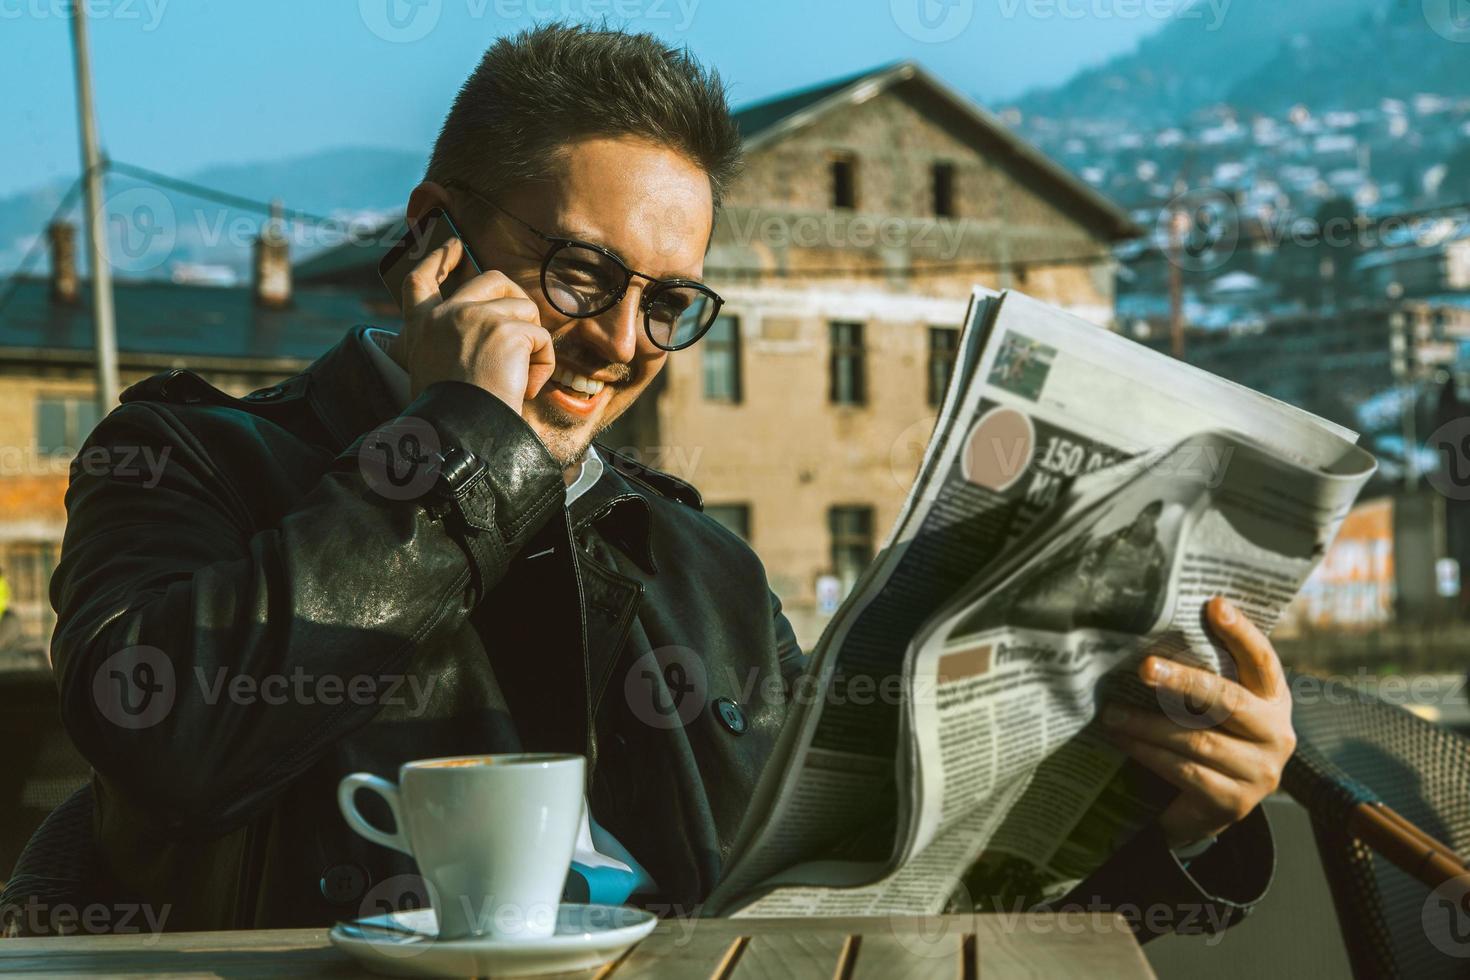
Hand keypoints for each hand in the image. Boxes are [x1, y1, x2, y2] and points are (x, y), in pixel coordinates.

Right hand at [397, 236, 554, 414]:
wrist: (461, 433)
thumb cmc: (451, 415)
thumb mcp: (430, 372)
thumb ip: (445, 345)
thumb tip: (480, 339)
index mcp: (421, 327)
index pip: (422, 279)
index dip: (438, 258)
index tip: (454, 245)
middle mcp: (445, 314)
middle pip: (491, 279)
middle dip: (516, 299)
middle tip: (525, 329)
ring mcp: (476, 318)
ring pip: (524, 310)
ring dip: (531, 344)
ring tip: (517, 379)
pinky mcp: (506, 331)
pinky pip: (541, 337)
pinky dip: (542, 365)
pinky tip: (526, 388)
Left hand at [1101, 596, 1295, 847]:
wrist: (1205, 811)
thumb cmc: (1203, 740)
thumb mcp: (1208, 708)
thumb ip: (1200, 677)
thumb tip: (1148, 632)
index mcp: (1273, 699)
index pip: (1262, 660)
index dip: (1241, 632)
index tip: (1214, 604)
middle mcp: (1276, 734)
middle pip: (1229, 700)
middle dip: (1183, 681)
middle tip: (1144, 667)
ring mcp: (1260, 772)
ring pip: (1199, 740)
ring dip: (1148, 726)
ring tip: (1111, 714)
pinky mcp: (1235, 803)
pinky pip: (1185, 771)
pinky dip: (1148, 753)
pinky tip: (1122, 741)